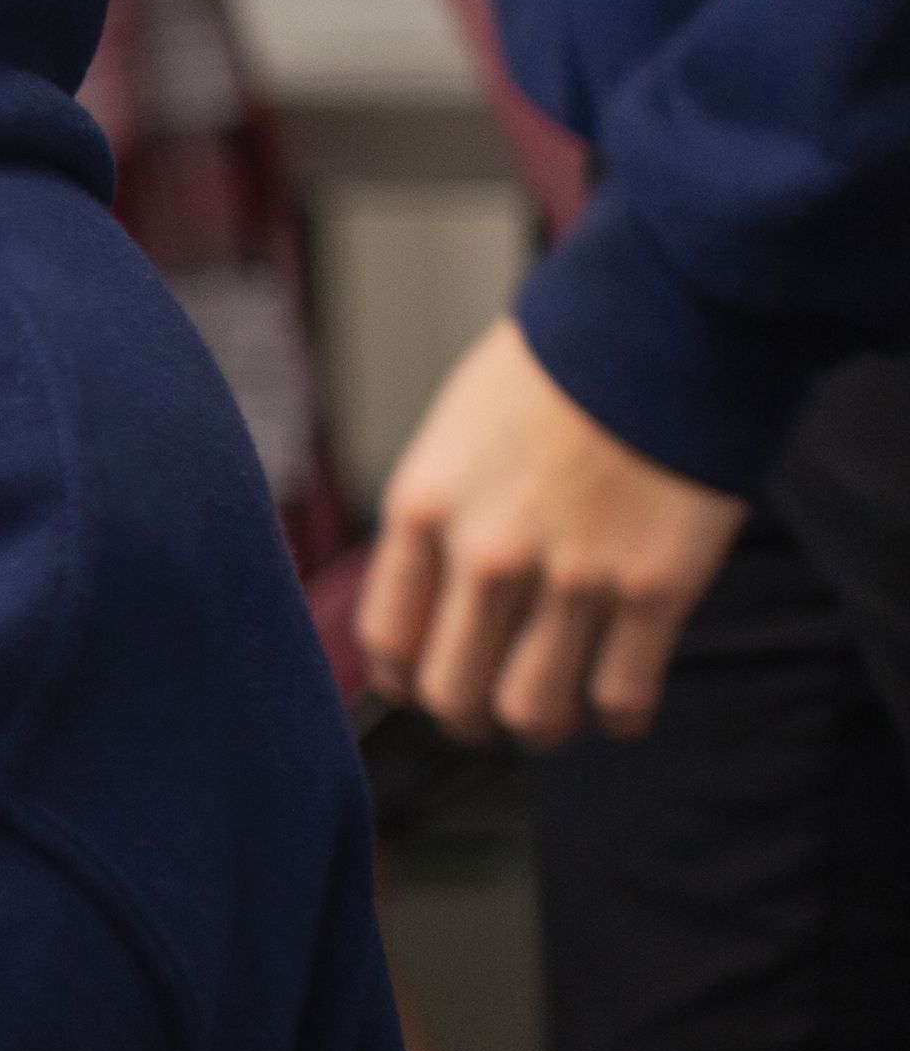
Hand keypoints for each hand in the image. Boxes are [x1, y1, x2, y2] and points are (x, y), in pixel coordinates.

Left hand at [356, 318, 751, 747]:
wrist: (663, 322)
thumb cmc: (557, 371)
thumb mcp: (456, 433)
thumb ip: (438, 515)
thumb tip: (429, 593)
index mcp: (423, 509)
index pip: (387, 640)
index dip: (407, 678)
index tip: (428, 682)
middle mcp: (486, 554)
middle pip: (451, 694)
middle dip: (468, 718)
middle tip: (492, 713)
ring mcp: (572, 577)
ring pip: (532, 712)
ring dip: (542, 729)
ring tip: (558, 716)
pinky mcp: (655, 588)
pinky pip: (622, 696)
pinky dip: (619, 716)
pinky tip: (621, 704)